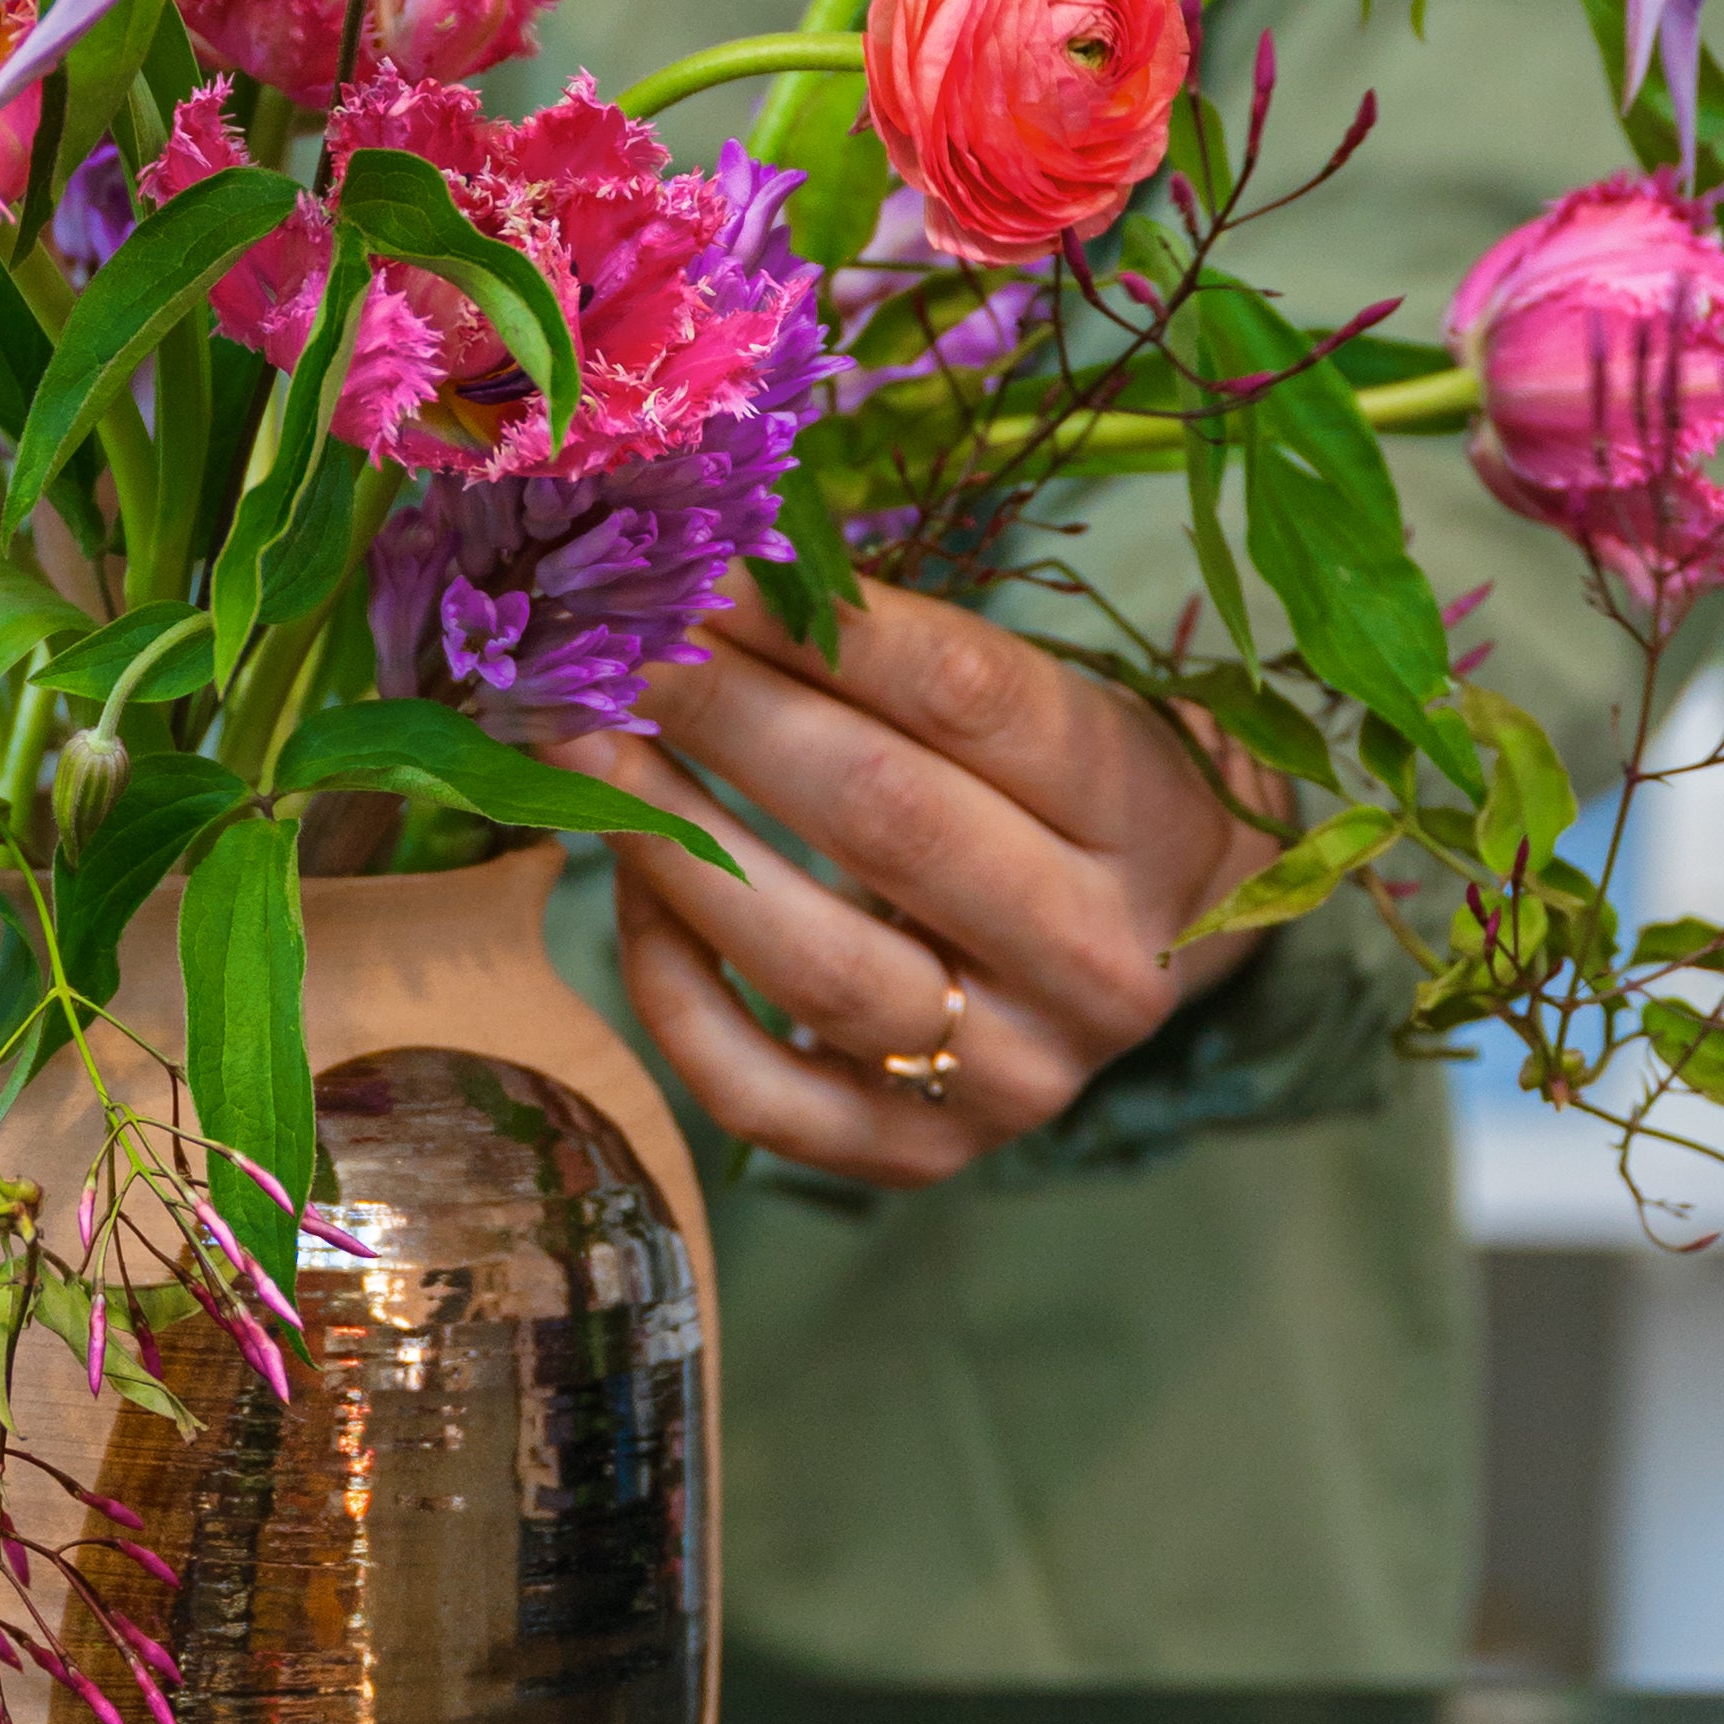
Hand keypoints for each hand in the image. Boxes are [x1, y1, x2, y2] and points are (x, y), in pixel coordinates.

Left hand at [565, 578, 1284, 1189]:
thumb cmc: (1058, 787)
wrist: (1142, 944)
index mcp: (1141, 811)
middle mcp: (1097, 959)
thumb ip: (888, 651)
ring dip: (676, 842)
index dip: (820, 625)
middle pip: (889, 820)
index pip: (970, 696)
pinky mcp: (922, 1157)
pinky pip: (760, 1089)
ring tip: (582, 750)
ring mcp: (1013, 1075)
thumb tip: (699, 573)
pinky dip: (675, 987)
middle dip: (727, 715)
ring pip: (815, 964)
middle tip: (611, 645)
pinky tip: (632, 890)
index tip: (704, 566)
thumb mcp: (1032, 699)